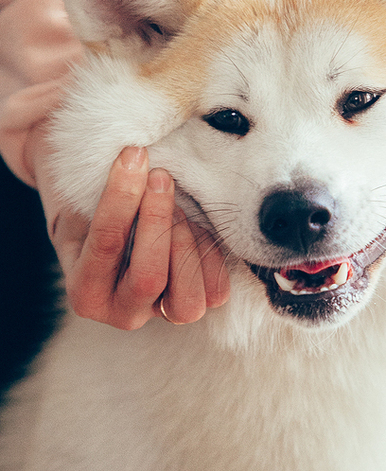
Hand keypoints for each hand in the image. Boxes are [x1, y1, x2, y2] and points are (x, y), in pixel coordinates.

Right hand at [50, 147, 228, 328]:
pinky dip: (210, 255)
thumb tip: (137, 158)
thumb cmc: (97, 213)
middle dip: (159, 220)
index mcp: (85, 293)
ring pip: (187, 298)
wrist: (115, 232)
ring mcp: (160, 314)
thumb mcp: (88, 204)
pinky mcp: (191, 305)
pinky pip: (215, 291)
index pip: (106, 244)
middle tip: (161, 177)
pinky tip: (196, 225)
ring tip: (178, 207)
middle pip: (149, 278)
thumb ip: (106, 194)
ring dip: (186, 243)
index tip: (134, 155)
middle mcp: (122, 313)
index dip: (122, 196)